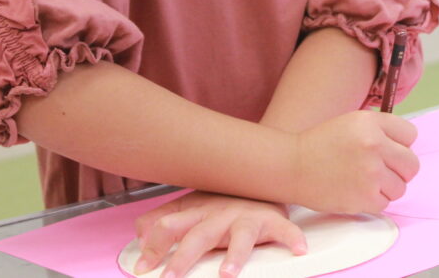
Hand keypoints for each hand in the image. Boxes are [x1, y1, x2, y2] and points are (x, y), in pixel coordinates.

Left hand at [131, 190, 304, 277]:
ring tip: (227, 274)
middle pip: (199, 236)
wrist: (263, 172)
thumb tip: (139, 233)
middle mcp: (220, 214)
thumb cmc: (225, 198)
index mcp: (198, 212)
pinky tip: (299, 250)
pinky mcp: (273, 221)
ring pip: (240, 237)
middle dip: (183, 258)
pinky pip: (285, 230)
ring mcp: (247, 217)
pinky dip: (292, 239)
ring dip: (234, 255)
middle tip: (169, 277)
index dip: (153, 246)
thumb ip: (164, 219)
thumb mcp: (191, 204)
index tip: (143, 269)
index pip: (169, 226)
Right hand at [291, 110, 418, 212]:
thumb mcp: (353, 122)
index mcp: (371, 123)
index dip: (400, 144)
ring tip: (366, 180)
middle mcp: (373, 145)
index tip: (387, 149)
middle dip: (400, 169)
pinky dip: (374, 200)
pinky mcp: (364, 198)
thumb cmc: (322, 144)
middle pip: (412, 164)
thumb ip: (382, 130)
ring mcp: (370, 173)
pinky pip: (386, 203)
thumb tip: (408, 146)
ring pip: (401, 187)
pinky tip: (357, 191)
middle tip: (382, 169)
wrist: (292, 166)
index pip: (411, 135)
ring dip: (387, 187)